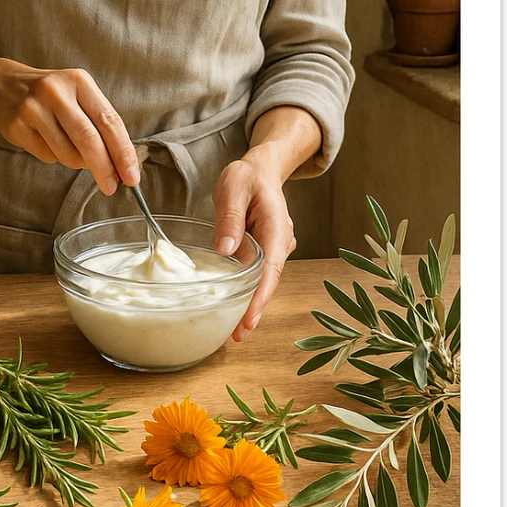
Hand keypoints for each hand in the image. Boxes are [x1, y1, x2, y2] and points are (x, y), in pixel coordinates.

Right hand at [0, 63, 139, 195]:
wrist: (1, 86)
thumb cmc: (51, 95)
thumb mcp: (77, 95)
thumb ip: (98, 123)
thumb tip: (120, 164)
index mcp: (79, 81)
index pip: (109, 121)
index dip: (123, 152)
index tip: (132, 176)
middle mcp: (56, 92)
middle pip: (88, 139)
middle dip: (104, 168)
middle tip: (112, 187)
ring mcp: (34, 108)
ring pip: (67, 153)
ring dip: (76, 162)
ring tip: (71, 150)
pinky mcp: (17, 126)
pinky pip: (46, 155)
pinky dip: (54, 157)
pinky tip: (46, 141)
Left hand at [212, 152, 296, 341]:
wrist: (261, 171)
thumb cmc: (247, 177)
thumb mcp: (233, 188)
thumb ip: (229, 217)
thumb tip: (225, 250)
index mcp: (276, 228)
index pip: (271, 269)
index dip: (260, 296)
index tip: (250, 318)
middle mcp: (280, 243)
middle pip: (269, 282)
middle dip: (255, 310)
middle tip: (238, 335)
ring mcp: (274, 249)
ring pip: (264, 282)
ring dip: (251, 305)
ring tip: (234, 332)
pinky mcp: (264, 252)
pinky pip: (257, 275)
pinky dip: (247, 292)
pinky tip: (234, 309)